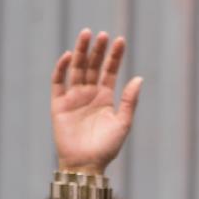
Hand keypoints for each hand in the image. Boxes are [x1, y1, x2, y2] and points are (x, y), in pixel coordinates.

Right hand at [50, 29, 142, 173]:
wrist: (87, 164)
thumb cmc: (107, 147)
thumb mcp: (123, 122)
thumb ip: (130, 100)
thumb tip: (139, 78)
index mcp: (105, 97)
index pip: (109, 71)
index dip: (114, 56)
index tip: (120, 40)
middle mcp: (89, 94)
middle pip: (92, 66)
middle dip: (97, 50)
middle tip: (102, 34)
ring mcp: (73, 98)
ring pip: (77, 69)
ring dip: (80, 52)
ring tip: (86, 35)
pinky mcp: (59, 104)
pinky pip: (58, 82)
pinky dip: (62, 69)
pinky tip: (69, 56)